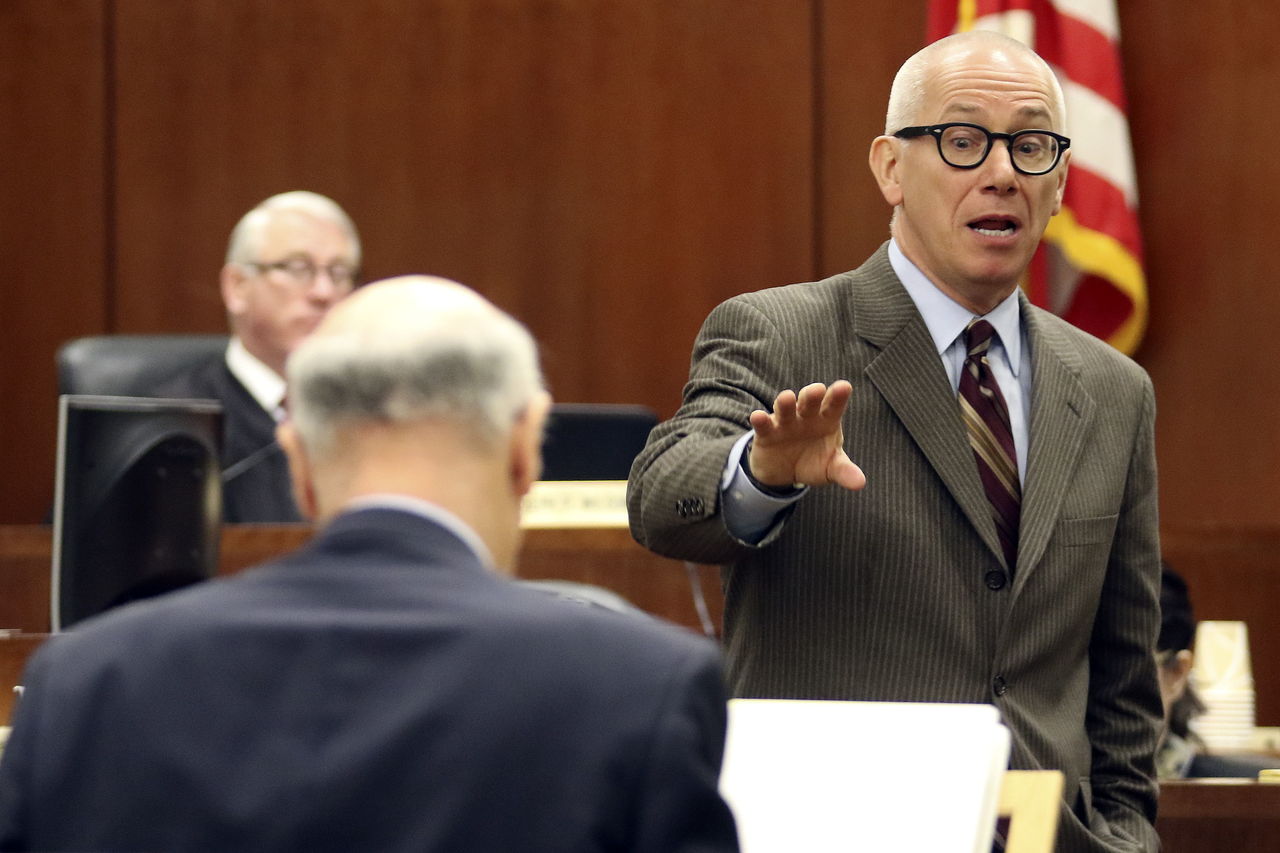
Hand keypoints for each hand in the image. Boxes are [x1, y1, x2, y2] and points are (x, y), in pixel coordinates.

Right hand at [747, 381, 865, 490]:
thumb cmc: (814, 462)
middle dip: (812, 395)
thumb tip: (860, 484)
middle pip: (809, 402)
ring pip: (785, 409)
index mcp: (827, 420)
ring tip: (786, 398)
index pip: (834, 406)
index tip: (844, 387)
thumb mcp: (831, 469)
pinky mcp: (766, 432)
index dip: (838, 397)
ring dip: (785, 403)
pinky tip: (758, 417)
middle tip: (817, 390)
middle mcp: (806, 416)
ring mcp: (785, 422)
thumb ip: (844, 472)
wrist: (785, 473)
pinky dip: (760, 420)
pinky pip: (763, 424)